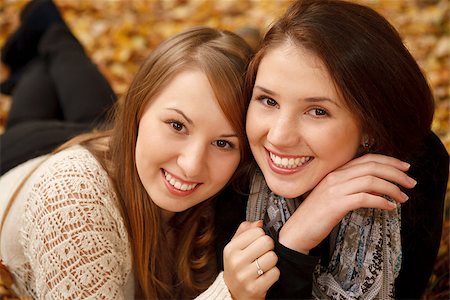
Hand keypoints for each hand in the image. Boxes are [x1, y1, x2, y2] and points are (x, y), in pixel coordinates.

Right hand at [223, 221, 279, 299]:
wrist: (233, 293)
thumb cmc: (236, 266)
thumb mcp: (235, 247)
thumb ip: (245, 231)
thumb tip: (259, 222)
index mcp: (231, 249)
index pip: (257, 231)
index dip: (262, 236)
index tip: (258, 242)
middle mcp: (236, 262)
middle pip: (267, 242)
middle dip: (269, 247)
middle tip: (263, 253)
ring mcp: (245, 276)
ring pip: (273, 257)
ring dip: (272, 261)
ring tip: (264, 265)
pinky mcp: (255, 288)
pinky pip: (275, 273)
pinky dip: (273, 274)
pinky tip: (265, 275)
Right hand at [279, 154, 415, 253]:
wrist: (297, 231)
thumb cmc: (316, 216)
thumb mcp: (332, 196)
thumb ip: (350, 188)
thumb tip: (376, 187)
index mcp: (335, 172)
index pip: (366, 159)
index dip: (389, 161)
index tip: (404, 168)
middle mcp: (335, 177)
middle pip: (372, 166)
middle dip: (396, 173)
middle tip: (411, 183)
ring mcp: (334, 189)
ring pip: (371, 180)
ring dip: (392, 188)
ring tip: (403, 198)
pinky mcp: (336, 204)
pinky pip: (365, 198)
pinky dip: (381, 201)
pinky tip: (390, 207)